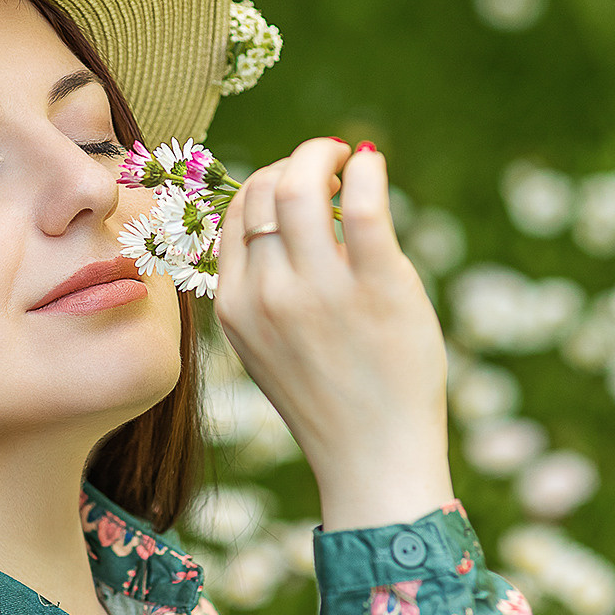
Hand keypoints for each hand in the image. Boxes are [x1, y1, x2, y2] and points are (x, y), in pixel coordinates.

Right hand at [214, 138, 453, 532]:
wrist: (372, 459)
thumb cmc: (329, 402)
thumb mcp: (266, 347)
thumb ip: (263, 289)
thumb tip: (284, 215)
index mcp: (235, 306)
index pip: (236, 216)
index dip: (265, 184)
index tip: (299, 185)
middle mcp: (268, 294)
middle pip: (264, 190)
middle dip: (296, 162)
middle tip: (328, 164)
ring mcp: (321, 291)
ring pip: (303, 187)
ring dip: (325, 155)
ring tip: (350, 161)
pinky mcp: (378, 288)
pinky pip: (364, 206)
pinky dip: (366, 171)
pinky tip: (372, 167)